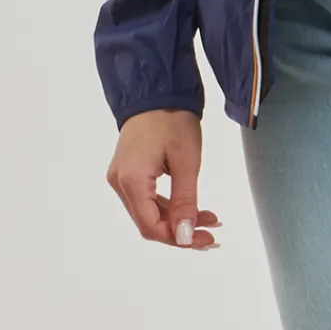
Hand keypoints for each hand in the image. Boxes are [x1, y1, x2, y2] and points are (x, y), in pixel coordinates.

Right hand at [105, 108, 222, 248]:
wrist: (157, 89)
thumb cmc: (173, 118)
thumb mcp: (187, 160)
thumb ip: (185, 201)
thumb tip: (185, 237)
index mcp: (131, 180)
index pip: (150, 226)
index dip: (178, 239)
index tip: (204, 240)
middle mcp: (120, 182)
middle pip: (148, 222)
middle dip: (180, 231)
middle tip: (210, 234)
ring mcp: (121, 176)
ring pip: (148, 211)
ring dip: (177, 219)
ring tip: (207, 220)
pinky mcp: (128, 171)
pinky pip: (146, 198)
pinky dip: (168, 205)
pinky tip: (192, 208)